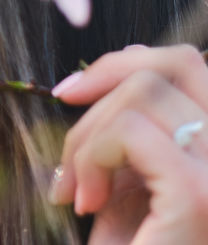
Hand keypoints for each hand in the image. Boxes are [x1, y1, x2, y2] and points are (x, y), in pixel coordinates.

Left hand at [49, 43, 207, 243]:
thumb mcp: (131, 182)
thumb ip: (134, 129)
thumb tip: (117, 65)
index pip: (192, 63)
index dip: (126, 61)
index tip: (70, 92)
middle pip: (173, 65)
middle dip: (99, 92)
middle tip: (68, 155)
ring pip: (144, 92)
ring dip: (86, 135)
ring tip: (75, 190)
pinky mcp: (201, 197)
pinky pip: (131, 132)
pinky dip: (90, 156)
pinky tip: (82, 202)